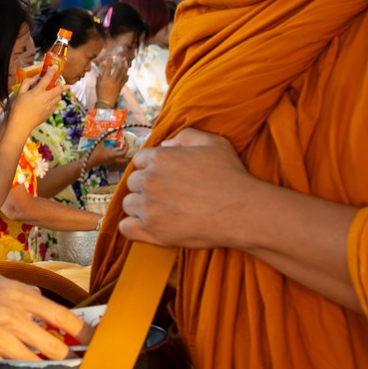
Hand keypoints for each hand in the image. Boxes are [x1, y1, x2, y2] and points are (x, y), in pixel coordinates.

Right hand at [0, 273, 90, 359]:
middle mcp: (13, 316)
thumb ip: (24, 293)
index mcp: (20, 295)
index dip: (84, 334)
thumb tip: (44, 303)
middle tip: (66, 358)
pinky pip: (10, 366)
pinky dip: (16, 367)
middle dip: (64, 356)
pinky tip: (13, 362)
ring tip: (41, 363)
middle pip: (55, 347)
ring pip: (35, 361)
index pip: (64, 318)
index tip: (92, 342)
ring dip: (41, 364)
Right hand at [5, 74, 66, 136]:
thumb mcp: (20, 93)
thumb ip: (27, 83)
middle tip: (58, 82)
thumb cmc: (18, 108)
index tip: (55, 67)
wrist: (21, 124)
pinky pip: (55, 105)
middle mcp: (46, 98)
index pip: (48, 78)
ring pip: (59, 97)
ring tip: (52, 92)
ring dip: (57, 93)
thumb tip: (35, 78)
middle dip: (60, 84)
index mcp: (37, 92)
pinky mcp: (50, 113)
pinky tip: (47, 102)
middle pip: (59, 88)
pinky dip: (54, 101)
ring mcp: (49, 106)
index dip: (52, 71)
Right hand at [84, 141, 129, 172]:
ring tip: (119, 145)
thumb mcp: (98, 144)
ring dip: (121, 153)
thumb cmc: (94, 154)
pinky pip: (115, 158)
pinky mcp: (108, 161)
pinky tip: (112, 148)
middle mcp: (113, 159)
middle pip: (124, 159)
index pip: (124, 153)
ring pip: (120, 159)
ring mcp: (111, 161)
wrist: (88, 162)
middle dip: (126, 153)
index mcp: (112, 155)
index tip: (125, 140)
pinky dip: (116, 153)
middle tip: (124, 145)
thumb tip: (103, 130)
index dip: (126, 147)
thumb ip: (101, 137)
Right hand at [94, 47, 129, 103]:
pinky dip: (126, 77)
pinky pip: (124, 81)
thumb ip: (99, 77)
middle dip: (121, 62)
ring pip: (123, 74)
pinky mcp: (120, 87)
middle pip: (118, 69)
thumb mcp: (98, 84)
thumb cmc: (100, 93)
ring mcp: (117, 84)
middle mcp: (112, 80)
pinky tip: (127, 74)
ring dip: (125, 68)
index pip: (108, 67)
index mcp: (106, 78)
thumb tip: (100, 72)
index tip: (111, 56)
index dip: (110, 61)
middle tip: (123, 58)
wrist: (106, 102)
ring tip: (126, 64)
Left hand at [119, 128, 257, 248]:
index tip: (164, 178)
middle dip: (147, 187)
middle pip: (134, 182)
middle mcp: (149, 180)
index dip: (152, 168)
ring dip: (141, 206)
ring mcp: (148, 207)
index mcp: (159, 157)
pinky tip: (148, 226)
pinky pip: (125, 228)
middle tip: (167, 195)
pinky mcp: (151, 231)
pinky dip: (133, 227)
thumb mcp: (212, 142)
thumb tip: (165, 145)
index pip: (140, 161)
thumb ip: (184, 137)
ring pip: (129, 204)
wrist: (242, 211)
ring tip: (162, 211)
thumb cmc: (230, 176)